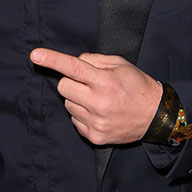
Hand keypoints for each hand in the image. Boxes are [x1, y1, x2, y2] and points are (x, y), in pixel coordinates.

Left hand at [30, 48, 160, 144]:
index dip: (52, 60)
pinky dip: (81, 114)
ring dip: (76, 98)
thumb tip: (71, 63)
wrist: (156, 116)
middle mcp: (99, 103)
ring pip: (67, 104)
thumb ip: (93, 60)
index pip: (73, 67)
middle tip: (87, 83)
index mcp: (105, 81)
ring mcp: (96, 122)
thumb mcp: (119, 64)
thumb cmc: (136, 86)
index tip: (35, 55)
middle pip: (63, 87)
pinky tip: (99, 112)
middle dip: (70, 81)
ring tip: (97, 99)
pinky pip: (74, 120)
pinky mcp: (95, 136)